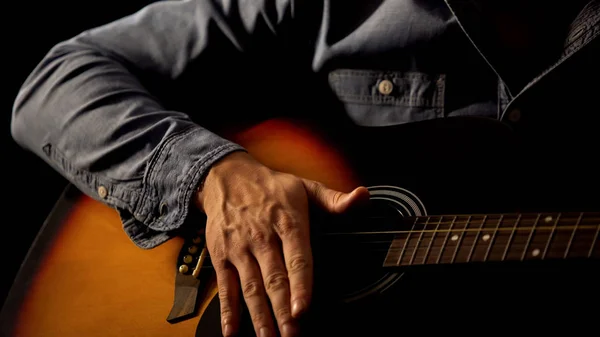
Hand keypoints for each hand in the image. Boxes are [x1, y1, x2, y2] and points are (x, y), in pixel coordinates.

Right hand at [196, 152, 368, 336]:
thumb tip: (362, 197)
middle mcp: (262, 237)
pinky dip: (228, 310)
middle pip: (274, 279)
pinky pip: (225, 286)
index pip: (296, 258)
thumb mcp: (305, 187)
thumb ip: (334, 199)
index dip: (300, 285)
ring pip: (250, 287)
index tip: (303, 308)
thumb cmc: (271, 187)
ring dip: (259, 316)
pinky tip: (232, 330)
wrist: (226, 178)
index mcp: (287, 222)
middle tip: (291, 334)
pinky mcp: (221, 256)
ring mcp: (240, 248)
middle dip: (282, 310)